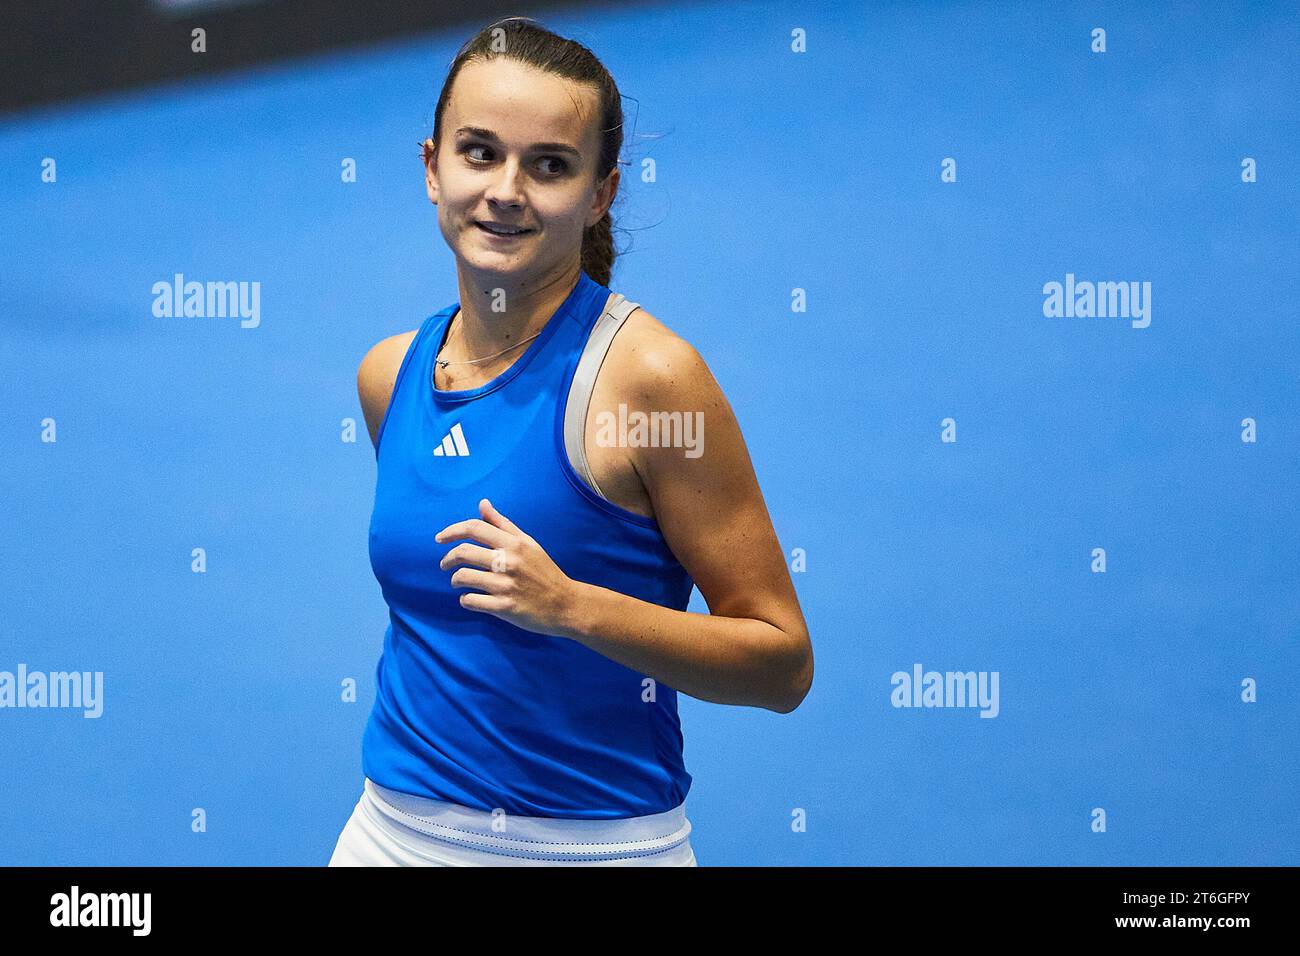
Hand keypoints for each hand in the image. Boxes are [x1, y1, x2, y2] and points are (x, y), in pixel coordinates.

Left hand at [434, 498, 577, 637]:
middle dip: (447, 559)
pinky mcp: (505, 607)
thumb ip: (502, 524)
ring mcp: (506, 585)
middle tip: (445, 564)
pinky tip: (470, 599)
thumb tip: (482, 503)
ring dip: (455, 580)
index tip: (440, 538)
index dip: (452, 531)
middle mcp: (509, 561)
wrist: (565, 604)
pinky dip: (465, 600)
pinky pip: (471, 601)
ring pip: (463, 577)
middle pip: (464, 552)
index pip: (475, 528)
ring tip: (458, 582)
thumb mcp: (527, 543)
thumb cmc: (544, 571)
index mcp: (514, 543)